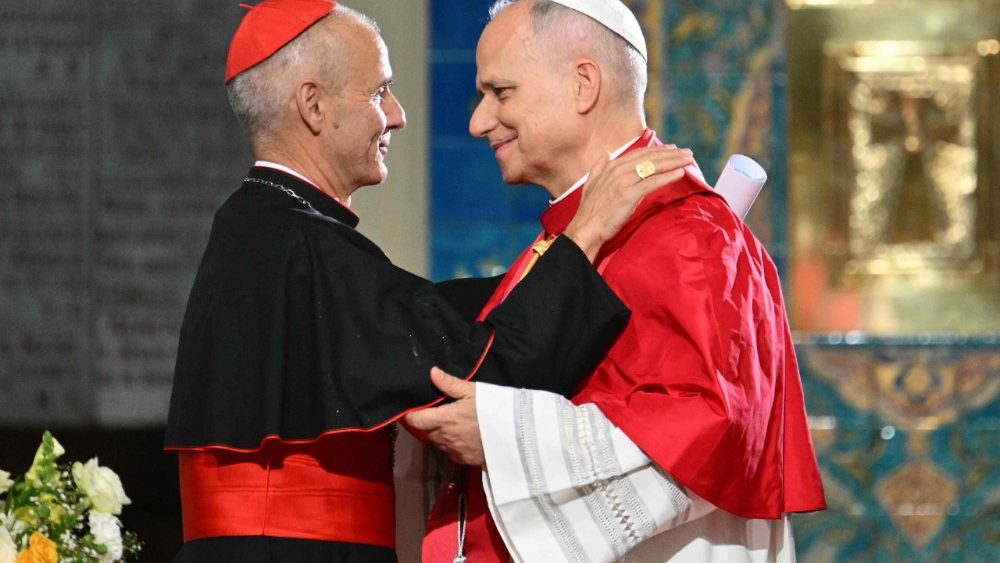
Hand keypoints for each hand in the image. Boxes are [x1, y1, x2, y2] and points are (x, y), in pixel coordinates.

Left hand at [402, 367, 484, 465]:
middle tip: (430, 412)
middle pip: (423, 432)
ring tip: (446, 423)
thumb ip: (450, 383)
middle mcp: (444, 437)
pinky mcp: (463, 460)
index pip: (414, 420)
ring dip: (435, 433)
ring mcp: (453, 450)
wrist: (515, 434)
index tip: (411, 408)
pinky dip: (448, 443)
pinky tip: (458, 435)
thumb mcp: (473, 391)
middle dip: (423, 423)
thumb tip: (431, 372)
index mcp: (443, 419)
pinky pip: (448, 451)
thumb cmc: (493, 408)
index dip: (409, 414)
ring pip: (435, 442)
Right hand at [563, 145, 692, 260]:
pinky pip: (653, 182)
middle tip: (688, 152)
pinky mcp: (629, 194)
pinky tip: (680, 173)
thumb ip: (598, 167)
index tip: (672, 148)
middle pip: (650, 157)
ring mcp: (623, 181)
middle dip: (671, 153)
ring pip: (654, 167)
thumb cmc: (589, 211)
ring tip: (689, 160)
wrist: (585, 228)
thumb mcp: (590, 183)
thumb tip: (606, 153)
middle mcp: (618, 170)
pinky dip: (668, 177)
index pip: (640, 153)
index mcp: (611, 166)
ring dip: (674, 162)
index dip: (658, 150)